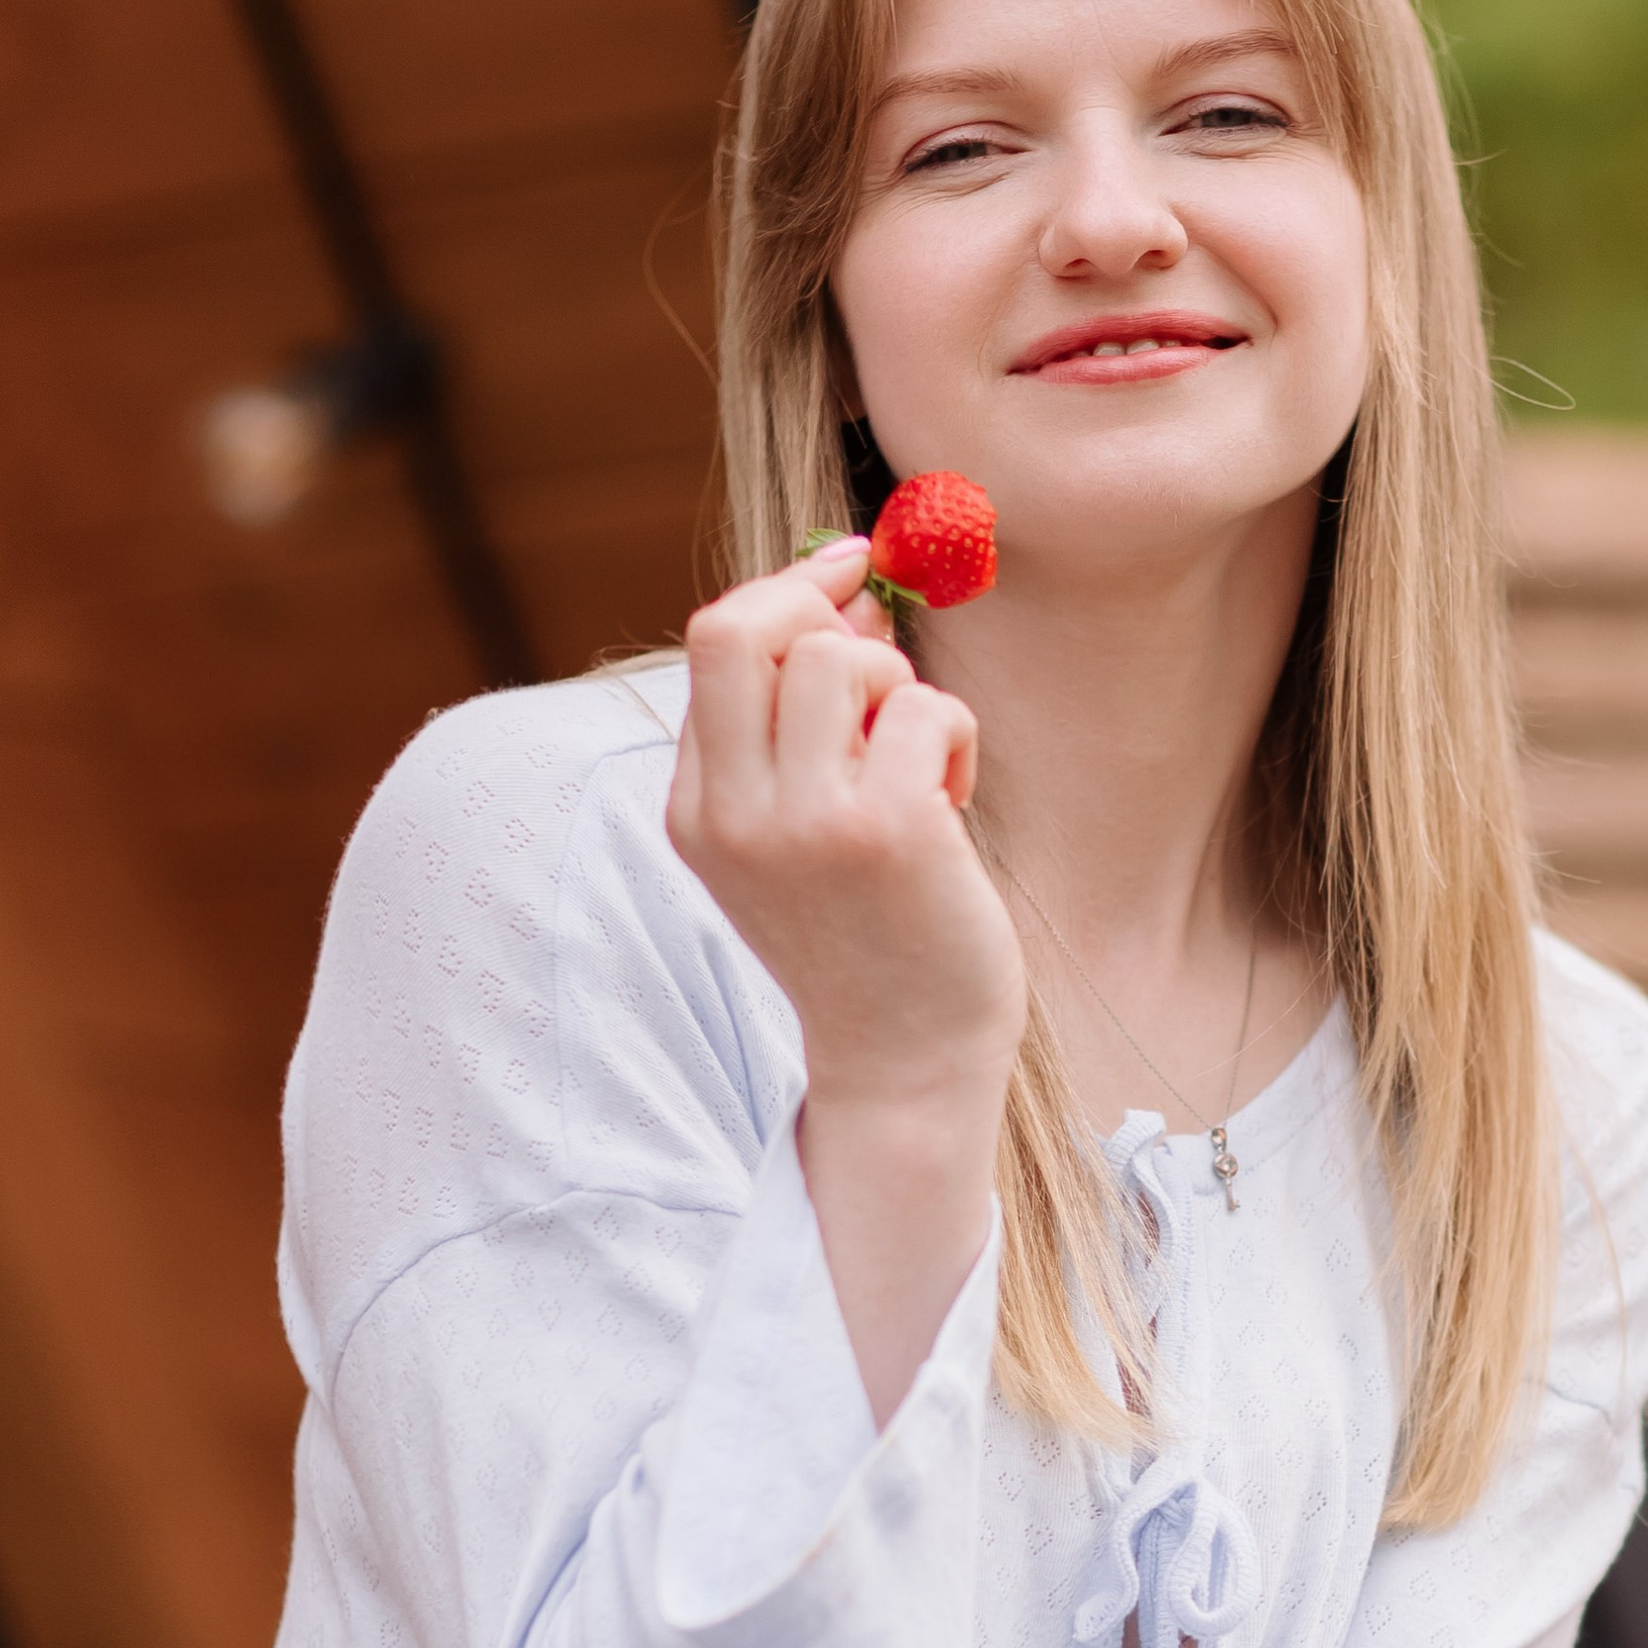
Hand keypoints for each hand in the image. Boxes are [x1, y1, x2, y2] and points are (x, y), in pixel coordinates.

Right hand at [668, 539, 1028, 1421]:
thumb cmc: (869, 936)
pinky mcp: (890, 833)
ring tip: (918, 759)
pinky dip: (952, 735)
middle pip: (747, 626)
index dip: (789, 594)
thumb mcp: (795, 833)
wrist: (905, 1064)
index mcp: (695, 810)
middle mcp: (734, 814)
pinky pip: (925, 708)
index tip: (848, 583)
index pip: (712, 641)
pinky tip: (952, 802)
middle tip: (885, 653)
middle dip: (828, 610)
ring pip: (841, 657)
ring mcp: (807, 824)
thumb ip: (797, 725)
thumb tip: (848, 594)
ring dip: (900, 685)